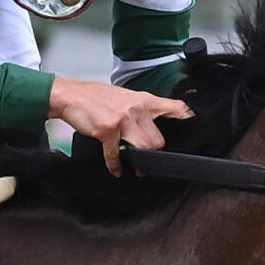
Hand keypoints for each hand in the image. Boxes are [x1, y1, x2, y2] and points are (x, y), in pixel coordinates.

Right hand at [47, 75, 187, 173]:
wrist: (72, 95)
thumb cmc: (96, 97)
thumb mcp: (124, 96)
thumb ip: (139, 109)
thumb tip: (149, 124)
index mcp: (143, 100)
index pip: (172, 106)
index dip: (185, 116)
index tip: (192, 122)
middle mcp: (136, 109)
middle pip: (158, 139)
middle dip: (154, 153)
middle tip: (149, 161)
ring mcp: (123, 120)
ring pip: (145, 148)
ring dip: (141, 163)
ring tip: (137, 168)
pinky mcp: (108, 131)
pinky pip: (116, 155)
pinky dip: (116, 166)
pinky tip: (116, 169)